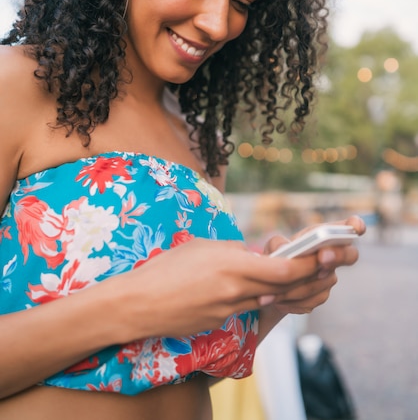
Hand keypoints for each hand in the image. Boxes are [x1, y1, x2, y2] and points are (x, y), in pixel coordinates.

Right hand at [106, 236, 334, 341]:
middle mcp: (236, 290)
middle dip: (307, 278)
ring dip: (284, 289)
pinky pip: (245, 308)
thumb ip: (233, 251)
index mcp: (232, 265)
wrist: (139, 304)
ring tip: (296, 279)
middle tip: (324, 269)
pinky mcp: (220, 323)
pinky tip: (252, 290)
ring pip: (266, 299)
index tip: (322, 256)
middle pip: (283, 288)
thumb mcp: (202, 247)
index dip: (307, 265)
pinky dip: (255, 298)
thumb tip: (252, 254)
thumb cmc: (166, 268)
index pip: (282, 270)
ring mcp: (228, 310)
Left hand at [258, 216, 364, 335]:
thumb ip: (279, 244)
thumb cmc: (277, 256)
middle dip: (338, 255)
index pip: (346, 227)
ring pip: (324, 281)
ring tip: (278, 287)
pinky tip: (279, 300)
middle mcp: (332, 255)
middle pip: (349, 255)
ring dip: (301, 284)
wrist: (271, 285)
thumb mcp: (274, 246)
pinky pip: (311, 299)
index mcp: (322, 236)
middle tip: (323, 257)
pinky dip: (293, 300)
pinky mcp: (320, 296)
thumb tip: (284, 250)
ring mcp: (329, 277)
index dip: (355, 225)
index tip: (356, 226)